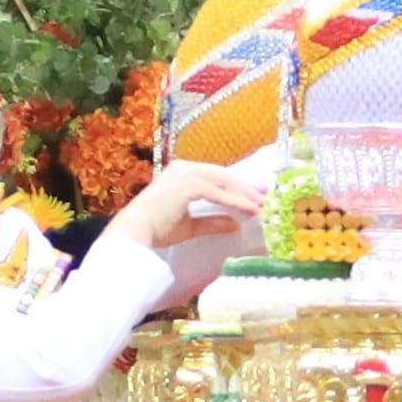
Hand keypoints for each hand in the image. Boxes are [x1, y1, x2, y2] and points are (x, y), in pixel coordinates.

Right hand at [123, 158, 269, 248]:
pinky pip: (218, 192)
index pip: (215, 176)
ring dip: (244, 193)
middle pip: (222, 175)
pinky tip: (250, 210)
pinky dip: (236, 201)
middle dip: (246, 187)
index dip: (237, 186)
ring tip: (262, 205)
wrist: (135, 233)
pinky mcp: (188, 185)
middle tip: (266, 196)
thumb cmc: (155, 230)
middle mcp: (183, 168)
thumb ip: (212, 222)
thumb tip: (235, 223)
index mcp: (181, 173)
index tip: (256, 195)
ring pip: (223, 180)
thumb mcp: (189, 226)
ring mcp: (185, 174)